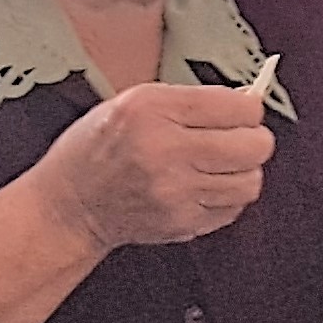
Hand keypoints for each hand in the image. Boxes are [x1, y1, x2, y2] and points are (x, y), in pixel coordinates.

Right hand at [28, 82, 275, 250]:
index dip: (248, 107)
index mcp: (153, 110)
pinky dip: (227, 197)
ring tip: (223, 165)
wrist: (69, 206)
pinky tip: (206, 186)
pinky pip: (233, 208)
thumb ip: (189, 99)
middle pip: (254, 145)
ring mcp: (175, 192)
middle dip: (253, 138)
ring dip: (243, 170)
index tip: (242, 111)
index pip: (238, 107)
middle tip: (240, 137)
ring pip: (251, 180)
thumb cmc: (96, 150)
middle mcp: (166, 151)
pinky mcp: (181, 223)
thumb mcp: (133, 101)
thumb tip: (244, 102)